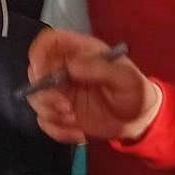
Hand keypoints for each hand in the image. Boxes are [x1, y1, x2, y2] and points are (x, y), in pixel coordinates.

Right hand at [26, 29, 161, 144]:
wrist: (139, 122)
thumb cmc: (135, 92)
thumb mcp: (125, 78)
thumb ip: (100, 68)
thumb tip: (72, 66)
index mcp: (80, 52)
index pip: (48, 42)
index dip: (38, 55)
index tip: (41, 75)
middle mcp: (65, 69)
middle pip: (35, 73)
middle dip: (45, 94)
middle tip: (66, 108)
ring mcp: (61, 92)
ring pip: (37, 99)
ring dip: (52, 114)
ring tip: (76, 121)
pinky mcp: (61, 113)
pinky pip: (45, 121)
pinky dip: (58, 131)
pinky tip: (79, 133)